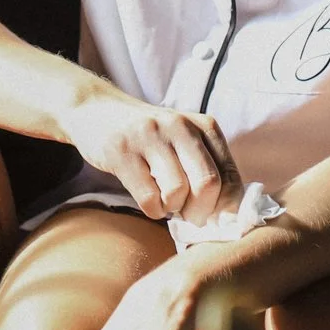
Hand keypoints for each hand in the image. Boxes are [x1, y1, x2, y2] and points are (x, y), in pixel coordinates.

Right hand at [60, 89, 239, 219]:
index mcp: (204, 125)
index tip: (215, 219)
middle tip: (189, 216)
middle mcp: (179, 125)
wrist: (97, 111)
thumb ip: (209, 169)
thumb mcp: (185, 142)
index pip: (229, 176)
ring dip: (172, 209)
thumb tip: (232, 216)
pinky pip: (148, 197)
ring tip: (165, 201)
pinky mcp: (122, 150)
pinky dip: (152, 210)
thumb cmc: (150, 138)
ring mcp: (149, 135)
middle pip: (207, 183)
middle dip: (201, 212)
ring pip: (177, 192)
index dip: (225, 207)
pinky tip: (149, 200)